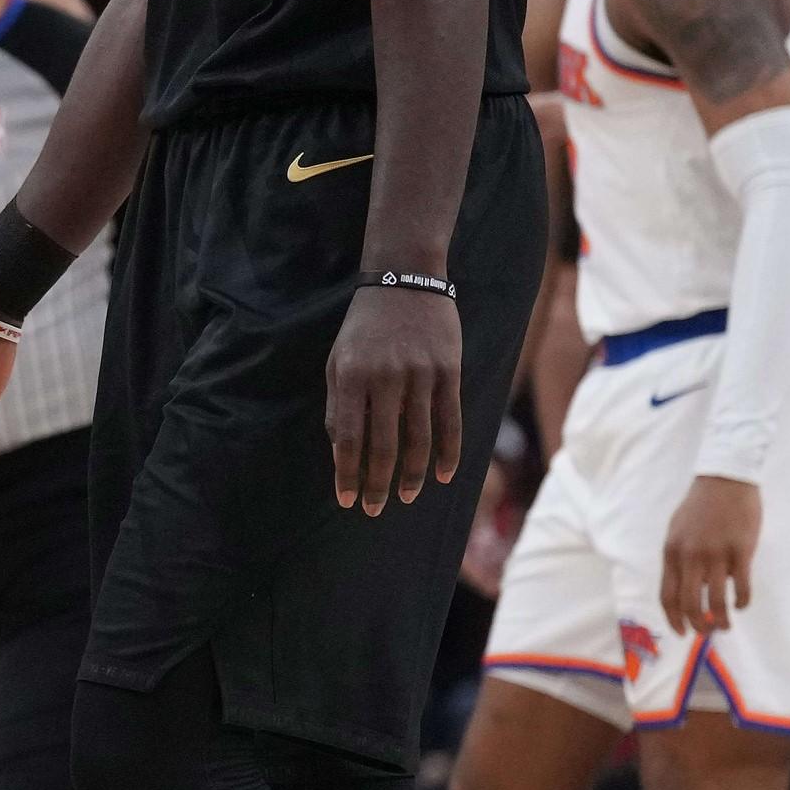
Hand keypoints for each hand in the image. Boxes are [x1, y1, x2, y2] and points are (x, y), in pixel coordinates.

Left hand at [326, 284, 466, 514]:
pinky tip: (444, 475)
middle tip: (373, 509)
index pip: (348, 437)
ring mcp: (420, 375)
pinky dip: (448, 452)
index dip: (347, 472)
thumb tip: (343, 449)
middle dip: (376, 482)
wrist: (405, 280)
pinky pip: (450, 421)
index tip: (346, 499)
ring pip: (418, 438)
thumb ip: (340, 403)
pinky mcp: (449, 372)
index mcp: (351, 375)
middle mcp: (385, 377)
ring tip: (404, 496)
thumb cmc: (365, 327)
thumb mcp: (338, 359)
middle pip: (383, 444)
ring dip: (411, 474)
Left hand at [661, 475, 763, 635]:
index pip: (667, 595)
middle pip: (689, 603)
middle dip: (697, 625)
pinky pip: (741, 586)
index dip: (673, 618)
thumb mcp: (677, 531)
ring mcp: (716, 554)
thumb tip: (686, 586)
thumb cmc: (700, 506)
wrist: (724, 479)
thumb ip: (679, 558)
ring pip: (715, 600)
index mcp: (671, 552)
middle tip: (706, 634)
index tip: (682, 632)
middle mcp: (690, 557)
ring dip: (721, 620)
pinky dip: (741, 602)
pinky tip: (741, 605)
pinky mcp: (741, 551)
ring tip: (725, 626)